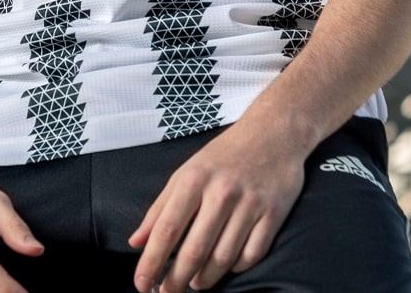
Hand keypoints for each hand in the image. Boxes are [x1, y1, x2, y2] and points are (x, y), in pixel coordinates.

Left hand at [127, 125, 305, 292]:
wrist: (274, 133)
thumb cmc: (225, 155)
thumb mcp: (186, 173)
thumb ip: (160, 208)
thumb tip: (136, 242)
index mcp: (194, 179)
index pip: (167, 229)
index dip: (152, 261)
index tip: (142, 284)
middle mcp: (222, 191)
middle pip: (195, 250)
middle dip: (177, 279)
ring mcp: (250, 203)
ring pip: (224, 257)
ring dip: (206, 278)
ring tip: (196, 283)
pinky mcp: (274, 212)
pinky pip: (252, 254)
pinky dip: (236, 268)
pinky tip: (226, 267)